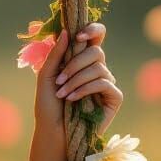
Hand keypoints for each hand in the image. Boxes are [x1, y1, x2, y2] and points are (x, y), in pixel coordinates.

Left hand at [34, 21, 122, 136]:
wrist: (53, 130)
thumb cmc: (48, 104)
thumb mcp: (46, 76)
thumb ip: (56, 54)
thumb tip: (66, 32)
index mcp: (82, 60)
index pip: (96, 37)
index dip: (92, 30)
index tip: (78, 36)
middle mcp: (97, 69)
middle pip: (96, 51)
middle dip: (74, 64)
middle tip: (59, 79)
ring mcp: (107, 83)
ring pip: (98, 68)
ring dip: (76, 80)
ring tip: (62, 94)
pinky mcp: (114, 97)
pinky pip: (104, 83)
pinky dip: (85, 89)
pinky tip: (72, 99)